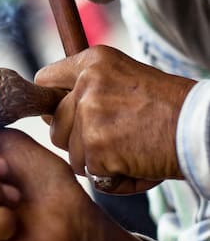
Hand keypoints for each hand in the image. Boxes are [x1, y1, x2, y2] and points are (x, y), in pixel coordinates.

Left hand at [35, 45, 196, 193]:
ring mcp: (89, 115)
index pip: (45, 80)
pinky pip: (90, 173)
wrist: (198, 128)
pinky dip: (111, 178)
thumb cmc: (168, 107)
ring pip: (71, 153)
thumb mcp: (125, 79)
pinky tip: (135, 165)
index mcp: (93, 61)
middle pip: (54, 125)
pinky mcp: (96, 147)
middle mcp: (86, 83)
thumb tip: (50, 110)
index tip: (65, 114)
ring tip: (128, 150)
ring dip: (96, 160)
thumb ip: (89, 88)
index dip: (51, 102)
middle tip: (112, 139)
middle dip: (76, 139)